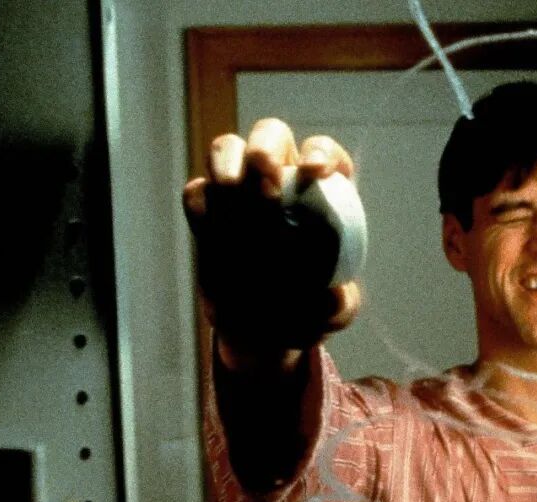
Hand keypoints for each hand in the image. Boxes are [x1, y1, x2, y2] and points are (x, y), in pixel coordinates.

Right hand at [183, 119, 361, 368]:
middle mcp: (279, 178)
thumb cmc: (308, 310)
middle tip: (268, 171)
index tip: (316, 172)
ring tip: (231, 185)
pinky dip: (203, 203)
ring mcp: (238, 189)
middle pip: (271, 136)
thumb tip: (332, 294)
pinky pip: (198, 193)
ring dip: (228, 160)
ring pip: (228, 149)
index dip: (321, 152)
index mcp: (321, 192)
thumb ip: (338, 305)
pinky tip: (211, 227)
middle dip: (267, 144)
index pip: (323, 154)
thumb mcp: (332, 314)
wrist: (263, 329)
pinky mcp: (207, 210)